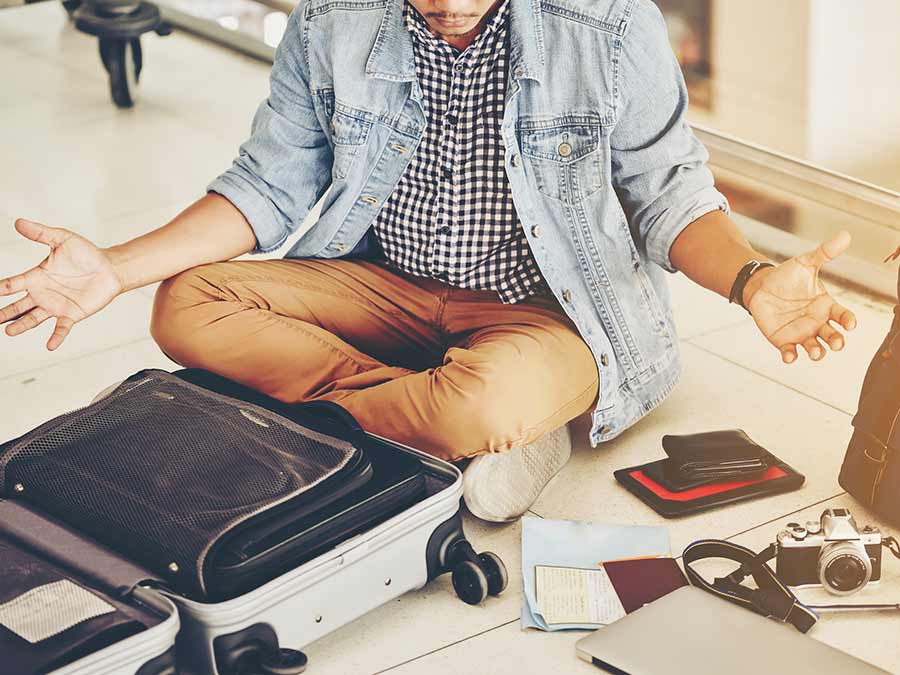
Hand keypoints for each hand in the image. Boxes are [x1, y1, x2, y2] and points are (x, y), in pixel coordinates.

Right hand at [0, 219, 123, 349]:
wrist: (110, 268)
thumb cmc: (86, 253)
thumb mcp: (62, 239)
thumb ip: (41, 233)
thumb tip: (18, 222)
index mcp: (36, 277)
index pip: (11, 284)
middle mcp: (42, 293)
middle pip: (17, 306)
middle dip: (3, 312)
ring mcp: (56, 305)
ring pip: (32, 318)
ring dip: (21, 325)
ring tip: (9, 331)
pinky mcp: (72, 314)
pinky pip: (62, 328)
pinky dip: (56, 337)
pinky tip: (50, 345)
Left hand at [742, 231, 856, 363]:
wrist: (761, 287)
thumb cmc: (787, 276)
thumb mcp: (805, 263)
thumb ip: (824, 253)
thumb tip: (845, 235)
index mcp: (827, 306)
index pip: (843, 316)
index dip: (848, 321)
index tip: (851, 323)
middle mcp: (818, 323)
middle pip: (832, 336)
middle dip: (836, 341)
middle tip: (837, 343)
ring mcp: (801, 333)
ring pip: (814, 347)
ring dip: (817, 352)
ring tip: (815, 352)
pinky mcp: (783, 340)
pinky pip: (790, 352)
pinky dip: (791, 356)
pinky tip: (789, 356)